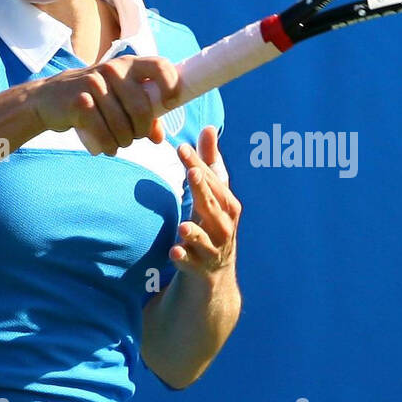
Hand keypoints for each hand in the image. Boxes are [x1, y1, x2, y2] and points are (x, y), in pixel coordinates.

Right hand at [30, 55, 180, 155]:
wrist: (48, 99)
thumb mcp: (120, 99)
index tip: (170, 103)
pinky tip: (107, 147)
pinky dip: (109, 147)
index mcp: (129, 64)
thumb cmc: (94, 99)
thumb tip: (160, 137)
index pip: (160, 66)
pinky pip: (104, 133)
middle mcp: (113, 69)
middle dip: (141, 130)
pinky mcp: (79, 102)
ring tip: (118, 143)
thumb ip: (144, 114)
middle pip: (142, 108)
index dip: (171, 85)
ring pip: (123, 126)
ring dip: (124, 142)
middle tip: (135, 136)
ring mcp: (94, 84)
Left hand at [171, 126, 239, 279]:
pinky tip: (174, 253)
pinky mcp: (200, 269)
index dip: (198, 165)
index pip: (213, 182)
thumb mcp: (212, 195)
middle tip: (190, 173)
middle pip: (213, 206)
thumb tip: (208, 127)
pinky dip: (184, 258)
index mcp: (228, 205)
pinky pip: (192, 264)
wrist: (215, 274)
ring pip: (205, 239)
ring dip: (195, 232)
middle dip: (202, 190)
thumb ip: (209, 163)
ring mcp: (213, 249)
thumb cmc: (212, 224)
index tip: (182, 148)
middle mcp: (224, 227)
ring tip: (182, 225)